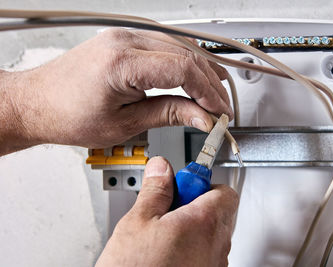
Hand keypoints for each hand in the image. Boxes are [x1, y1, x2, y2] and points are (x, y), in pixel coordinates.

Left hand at [3, 28, 231, 150]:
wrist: (39, 103)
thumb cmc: (68, 115)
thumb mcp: (124, 123)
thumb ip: (168, 114)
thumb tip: (200, 117)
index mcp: (122, 61)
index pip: (184, 69)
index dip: (209, 92)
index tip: (220, 112)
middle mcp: (125, 40)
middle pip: (187, 54)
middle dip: (211, 83)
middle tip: (221, 108)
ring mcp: (124, 36)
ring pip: (180, 46)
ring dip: (201, 70)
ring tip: (215, 94)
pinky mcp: (124, 40)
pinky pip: (165, 45)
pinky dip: (184, 62)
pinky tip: (193, 75)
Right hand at [96, 156, 237, 266]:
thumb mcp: (138, 222)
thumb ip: (155, 190)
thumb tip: (161, 169)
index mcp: (204, 223)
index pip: (224, 192)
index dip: (203, 184)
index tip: (184, 185)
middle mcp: (216, 246)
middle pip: (219, 212)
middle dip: (195, 205)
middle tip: (169, 209)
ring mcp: (214, 266)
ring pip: (213, 235)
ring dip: (193, 228)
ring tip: (163, 234)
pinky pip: (207, 256)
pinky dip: (192, 249)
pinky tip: (167, 253)